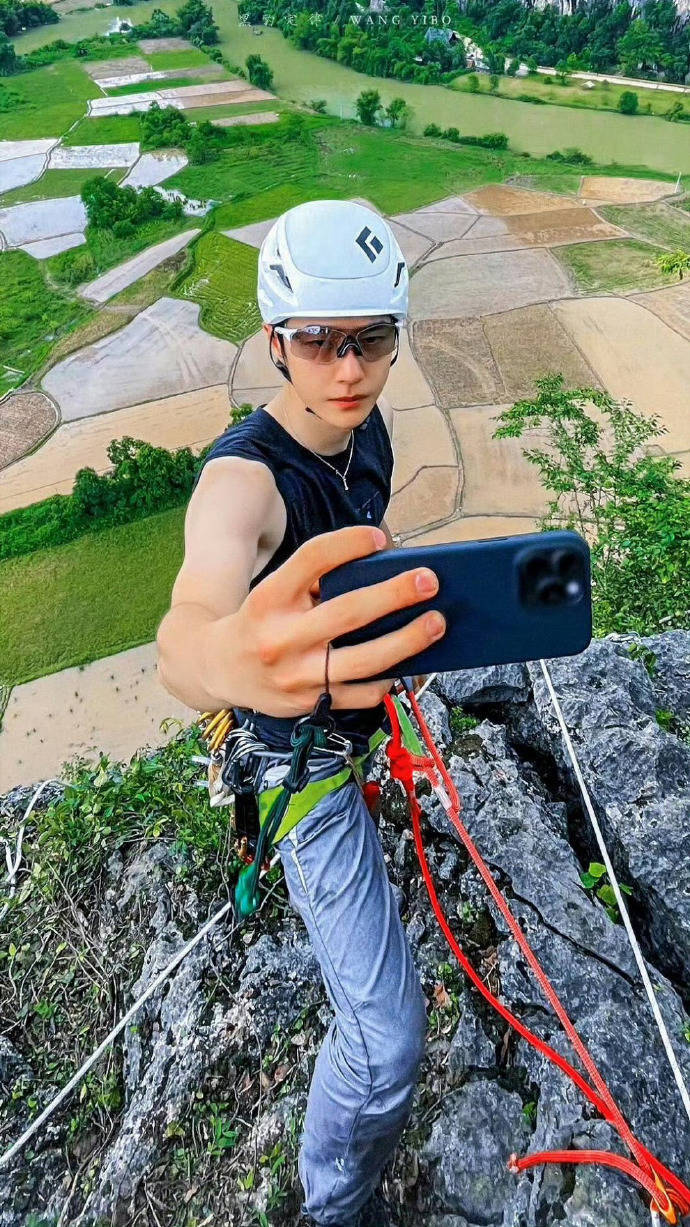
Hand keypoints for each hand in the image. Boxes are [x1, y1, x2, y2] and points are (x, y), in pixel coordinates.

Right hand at [208, 525, 445, 717]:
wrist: (215, 668)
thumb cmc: (259, 621)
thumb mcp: (274, 592)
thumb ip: (315, 581)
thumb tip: (381, 571)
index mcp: (269, 598)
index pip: (312, 559)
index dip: (348, 544)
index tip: (379, 538)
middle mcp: (281, 637)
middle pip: (348, 612)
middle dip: (395, 595)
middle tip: (428, 581)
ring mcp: (296, 675)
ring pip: (364, 660)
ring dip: (407, 641)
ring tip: (436, 623)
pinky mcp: (309, 702)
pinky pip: (361, 694)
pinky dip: (388, 679)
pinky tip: (405, 663)